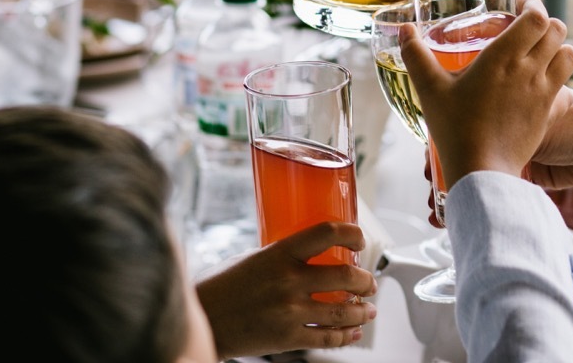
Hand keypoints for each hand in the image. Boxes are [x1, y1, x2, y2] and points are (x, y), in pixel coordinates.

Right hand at [196, 222, 377, 358]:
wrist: (202, 320)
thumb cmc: (222, 286)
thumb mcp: (252, 258)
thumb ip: (283, 255)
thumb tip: (313, 253)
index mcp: (279, 253)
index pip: (326, 233)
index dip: (352, 233)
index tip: (359, 239)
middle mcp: (288, 281)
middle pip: (345, 277)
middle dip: (366, 281)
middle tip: (369, 282)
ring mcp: (289, 311)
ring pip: (342, 311)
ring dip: (362, 311)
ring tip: (368, 310)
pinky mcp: (287, 338)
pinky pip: (327, 338)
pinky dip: (346, 336)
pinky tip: (352, 332)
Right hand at [400, 0, 572, 190]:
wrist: (482, 170)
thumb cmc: (454, 128)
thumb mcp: (430, 89)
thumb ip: (415, 55)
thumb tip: (404, 29)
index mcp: (504, 56)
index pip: (537, 16)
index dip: (533, 4)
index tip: (519, 4)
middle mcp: (530, 69)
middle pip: (557, 29)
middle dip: (545, 22)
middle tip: (527, 26)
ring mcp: (544, 92)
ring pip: (570, 54)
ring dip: (558, 47)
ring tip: (539, 51)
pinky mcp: (550, 113)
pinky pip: (567, 85)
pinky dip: (559, 77)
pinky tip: (540, 84)